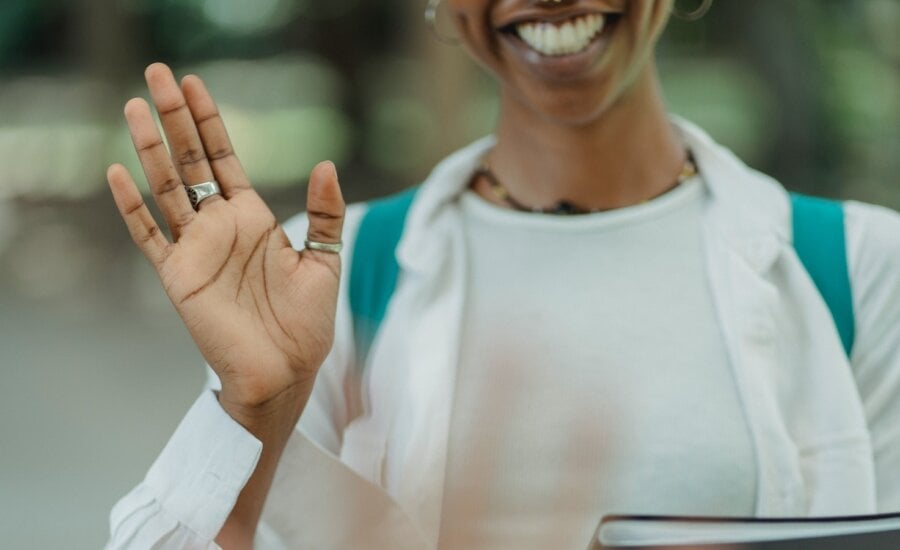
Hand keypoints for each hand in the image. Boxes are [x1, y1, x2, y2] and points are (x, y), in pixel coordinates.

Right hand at [107, 63, 344, 412]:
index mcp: (253, 220)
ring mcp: (196, 249)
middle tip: (158, 74)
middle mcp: (220, 228)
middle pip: (190, 161)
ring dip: (149, 148)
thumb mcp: (324, 261)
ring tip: (134, 106)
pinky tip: (116, 173)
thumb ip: (324, 213)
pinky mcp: (178, 276)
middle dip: (175, 118)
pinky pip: (148, 236)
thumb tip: (326, 163)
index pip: (225, 159)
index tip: (196, 84)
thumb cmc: (305, 324)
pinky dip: (131, 207)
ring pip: (165, 187)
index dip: (210, 122)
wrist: (286, 372)